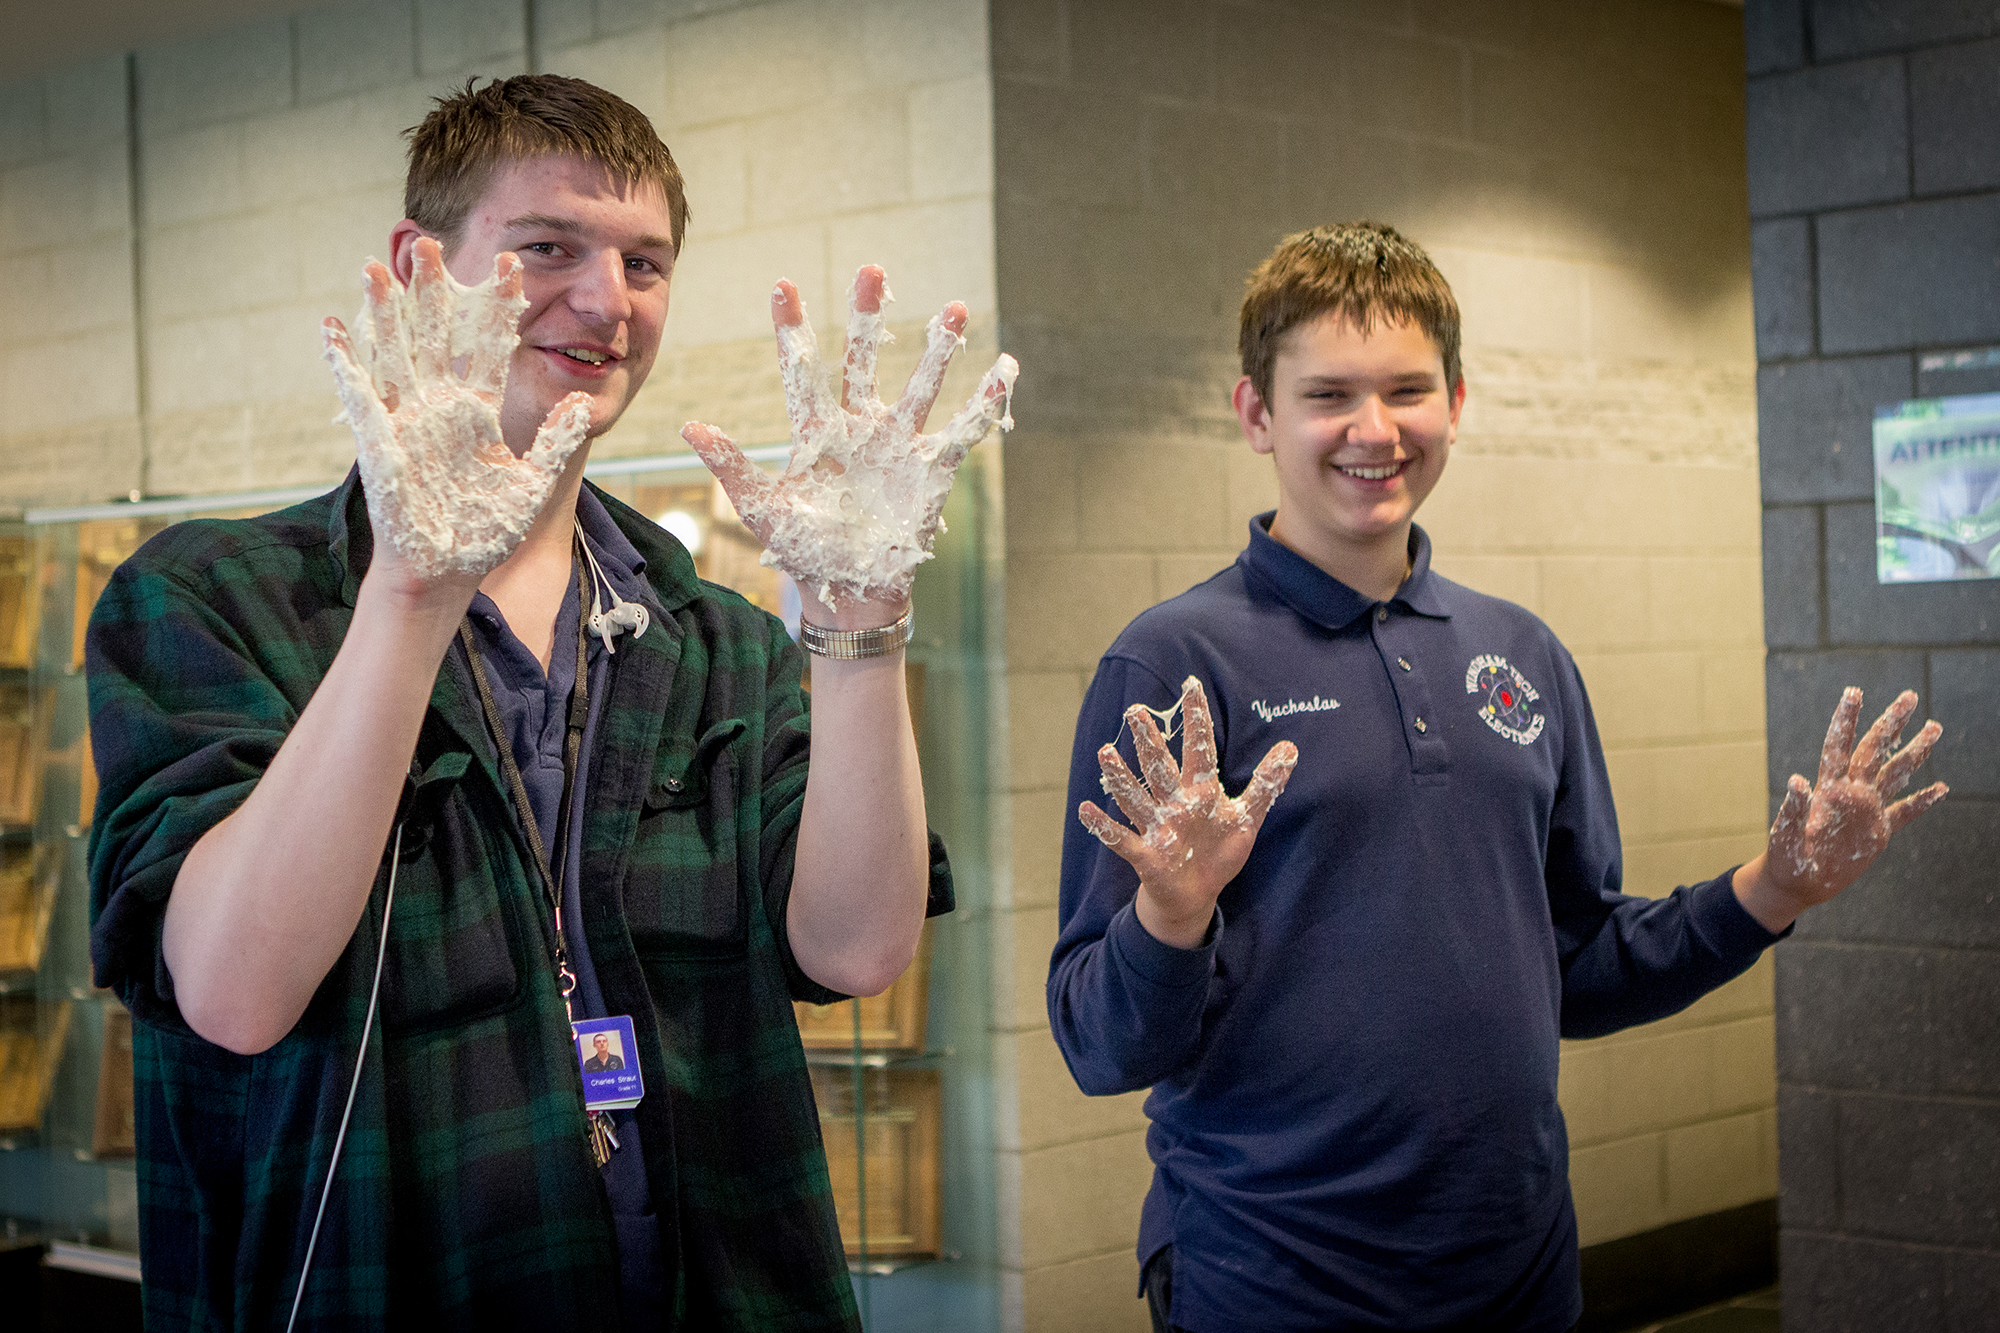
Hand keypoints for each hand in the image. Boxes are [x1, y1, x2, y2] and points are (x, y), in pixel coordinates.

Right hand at [321, 237, 591, 582]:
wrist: (450, 570)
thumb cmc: (487, 530)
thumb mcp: (534, 482)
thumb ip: (557, 440)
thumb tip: (581, 399)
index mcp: (479, 409)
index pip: (489, 344)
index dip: (497, 305)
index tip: (511, 263)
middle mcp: (441, 404)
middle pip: (436, 334)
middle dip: (434, 291)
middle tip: (433, 243)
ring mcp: (407, 419)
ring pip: (395, 352)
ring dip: (384, 312)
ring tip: (376, 266)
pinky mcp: (379, 441)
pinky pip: (357, 395)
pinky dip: (343, 361)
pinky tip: (332, 327)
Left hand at [682, 265, 1018, 611]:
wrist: (848, 592)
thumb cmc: (802, 549)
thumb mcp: (761, 508)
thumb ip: (731, 466)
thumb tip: (689, 425)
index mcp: (816, 432)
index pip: (802, 370)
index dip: (792, 330)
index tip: (783, 286)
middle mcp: (860, 428)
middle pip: (863, 361)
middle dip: (868, 317)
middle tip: (872, 269)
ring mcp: (898, 446)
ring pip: (920, 386)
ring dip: (937, 349)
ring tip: (954, 308)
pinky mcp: (930, 470)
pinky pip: (962, 432)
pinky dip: (985, 404)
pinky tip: (1004, 371)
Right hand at [1079, 677, 1298, 949]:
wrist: (1196, 894)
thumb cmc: (1218, 851)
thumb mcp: (1247, 817)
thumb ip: (1265, 783)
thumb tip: (1291, 747)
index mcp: (1199, 790)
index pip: (1199, 749)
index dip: (1196, 719)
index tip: (1192, 685)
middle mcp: (1174, 803)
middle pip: (1160, 766)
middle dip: (1149, 740)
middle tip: (1136, 710)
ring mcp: (1157, 827)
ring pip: (1136, 797)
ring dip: (1121, 777)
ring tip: (1105, 752)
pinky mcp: (1145, 854)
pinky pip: (1121, 838)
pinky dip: (1103, 826)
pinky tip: (1085, 810)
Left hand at [1735, 687, 1946, 929]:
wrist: (1798, 885)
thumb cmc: (1786, 860)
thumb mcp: (1786, 837)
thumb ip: (1792, 810)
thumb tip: (1797, 780)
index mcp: (1829, 790)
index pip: (1839, 746)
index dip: (1846, 720)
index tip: (1854, 691)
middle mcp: (1851, 793)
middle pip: (1875, 750)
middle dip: (1892, 723)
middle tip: (1910, 696)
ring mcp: (1866, 810)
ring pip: (1896, 773)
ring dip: (1914, 751)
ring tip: (1934, 726)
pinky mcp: (1878, 832)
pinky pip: (1905, 813)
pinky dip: (1923, 801)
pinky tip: (1942, 788)